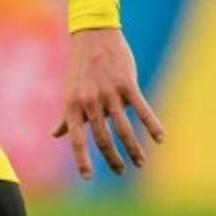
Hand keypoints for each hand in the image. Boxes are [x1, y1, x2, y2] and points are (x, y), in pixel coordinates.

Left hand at [53, 28, 164, 179]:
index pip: (76, 139)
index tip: (87, 178)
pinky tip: (160, 139)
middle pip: (103, 139)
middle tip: (121, 172)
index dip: (82, 159)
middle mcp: (90, 102)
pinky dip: (152, 125)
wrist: (93, 37)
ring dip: (134, 149)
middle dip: (113, 159)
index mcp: (73, 106)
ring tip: (141, 163)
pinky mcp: (127, 84)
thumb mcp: (69, 92)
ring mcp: (109, 93)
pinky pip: (142, 110)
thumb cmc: (81, 69)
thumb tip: (55, 135)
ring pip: (124, 129)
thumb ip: (66, 116)